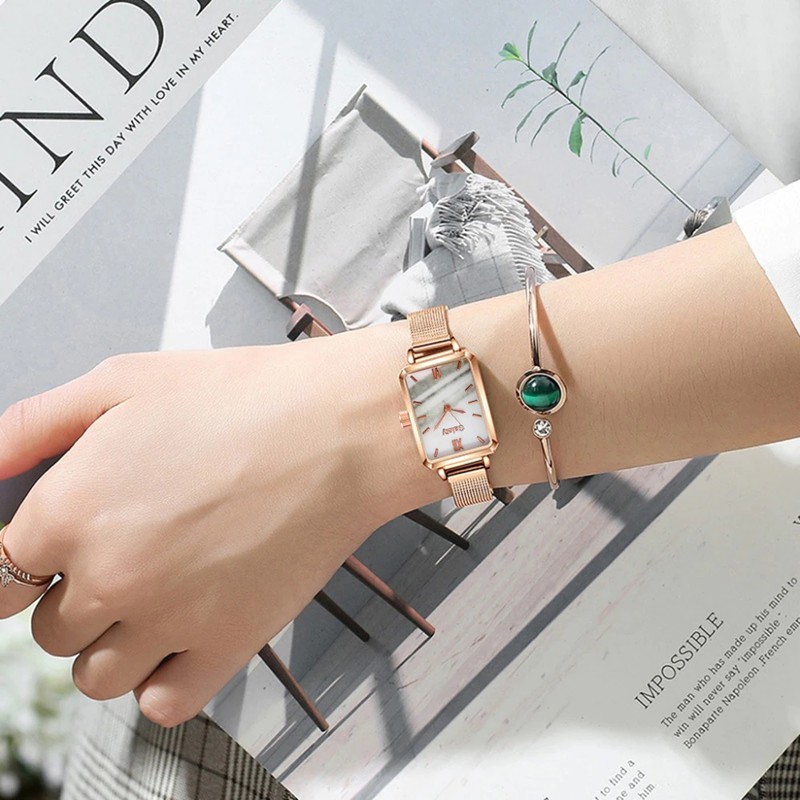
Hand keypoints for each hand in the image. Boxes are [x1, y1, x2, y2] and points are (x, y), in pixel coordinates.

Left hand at [0, 329, 445, 726]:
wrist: (340, 428)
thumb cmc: (246, 399)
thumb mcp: (122, 383)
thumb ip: (29, 427)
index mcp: (74, 508)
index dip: (23, 567)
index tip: (48, 561)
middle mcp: (113, 575)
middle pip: (49, 631)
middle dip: (76, 596)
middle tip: (127, 555)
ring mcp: (171, 619)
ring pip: (95, 677)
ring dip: (114, 643)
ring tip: (156, 595)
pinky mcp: (228, 645)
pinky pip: (161, 704)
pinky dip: (160, 681)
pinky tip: (183, 634)